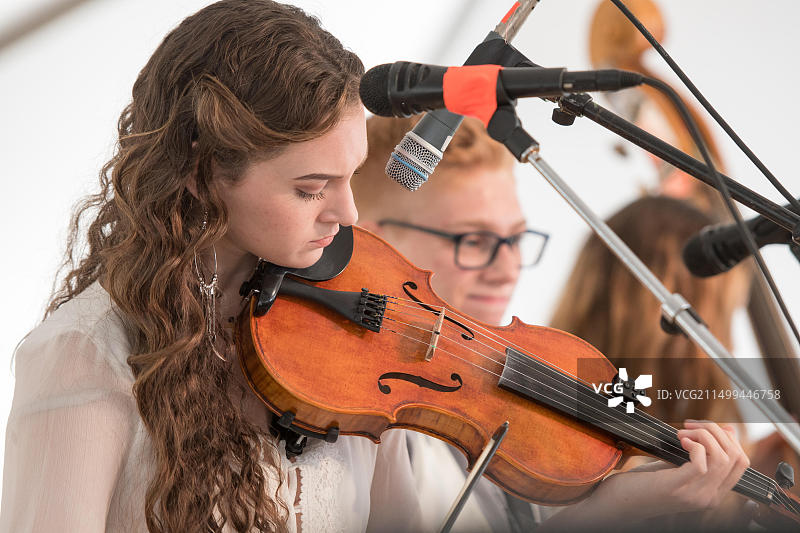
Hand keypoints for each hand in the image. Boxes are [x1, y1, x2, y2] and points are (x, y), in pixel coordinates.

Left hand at [539, 420, 750, 530]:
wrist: (619, 502)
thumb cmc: (646, 481)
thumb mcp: (678, 466)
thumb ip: (700, 454)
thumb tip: (723, 430)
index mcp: (712, 493)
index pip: (742, 463)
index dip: (729, 438)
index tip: (706, 427)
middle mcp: (709, 498)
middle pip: (736, 457)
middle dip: (717, 432)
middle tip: (691, 426)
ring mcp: (695, 495)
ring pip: (722, 458)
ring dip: (704, 435)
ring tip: (682, 432)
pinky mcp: (678, 488)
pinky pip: (703, 463)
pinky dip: (694, 444)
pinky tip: (679, 440)